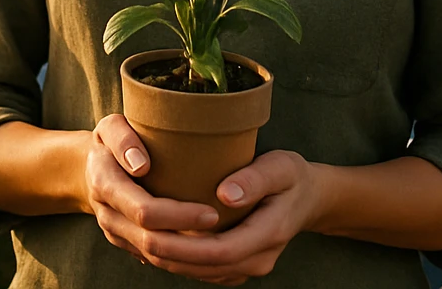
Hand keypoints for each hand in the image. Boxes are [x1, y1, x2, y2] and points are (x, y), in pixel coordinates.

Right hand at [83, 114, 220, 265]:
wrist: (92, 167)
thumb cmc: (110, 141)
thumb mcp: (111, 127)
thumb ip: (121, 137)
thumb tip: (141, 165)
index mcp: (104, 184)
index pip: (144, 210)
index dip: (179, 215)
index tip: (212, 212)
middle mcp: (108, 215)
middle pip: (151, 240)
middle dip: (190, 239)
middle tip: (225, 231)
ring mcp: (116, 234)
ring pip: (154, 257)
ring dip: (189, 257)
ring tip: (223, 246)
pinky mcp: (127, 243)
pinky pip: (155, 259)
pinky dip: (182, 259)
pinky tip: (208, 253)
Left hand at [132, 150, 327, 285]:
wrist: (309, 197)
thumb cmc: (291, 176)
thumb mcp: (280, 167)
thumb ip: (255, 179)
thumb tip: (225, 194)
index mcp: (268, 234)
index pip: (220, 250)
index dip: (185, 244)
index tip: (154, 230)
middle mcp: (258, 259)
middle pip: (204, 266)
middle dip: (166, 254)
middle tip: (132, 234)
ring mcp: (248, 266)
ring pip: (199, 272)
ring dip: (166, 259)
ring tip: (134, 238)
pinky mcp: (237, 265)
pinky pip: (202, 270)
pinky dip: (176, 259)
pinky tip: (152, 243)